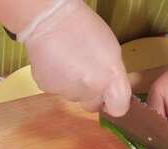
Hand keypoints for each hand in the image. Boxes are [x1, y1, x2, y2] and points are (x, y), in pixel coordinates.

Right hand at [24, 0, 130, 115]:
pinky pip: (56, 90)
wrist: (49, 20)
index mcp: (110, 78)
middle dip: (92, 94)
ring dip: (74, 85)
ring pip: (74, 97)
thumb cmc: (84, 28)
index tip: (109, 96)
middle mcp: (91, 90)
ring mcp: (68, 91)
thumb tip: (111, 91)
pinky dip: (57, 80)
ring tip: (69, 61)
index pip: (118, 109)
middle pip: (93, 105)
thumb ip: (114, 77)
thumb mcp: (112, 51)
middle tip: (86, 71)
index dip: (114, 103)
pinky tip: (56, 62)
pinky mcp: (48, 89)